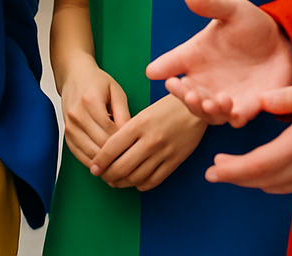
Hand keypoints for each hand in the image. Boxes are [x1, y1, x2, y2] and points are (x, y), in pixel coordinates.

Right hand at [59, 58, 130, 167]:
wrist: (74, 76)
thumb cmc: (97, 82)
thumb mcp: (116, 91)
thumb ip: (124, 114)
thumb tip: (130, 138)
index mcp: (90, 101)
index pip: (110, 132)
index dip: (125, 144)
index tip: (137, 151)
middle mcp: (77, 115)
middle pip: (100, 145)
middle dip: (117, 156)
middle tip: (132, 162)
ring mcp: (69, 126)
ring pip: (90, 154)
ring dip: (105, 164)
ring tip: (121, 167)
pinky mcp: (66, 135)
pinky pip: (80, 156)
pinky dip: (93, 163)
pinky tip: (105, 165)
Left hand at [89, 94, 206, 191]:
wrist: (197, 107)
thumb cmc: (167, 106)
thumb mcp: (144, 112)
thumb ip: (128, 130)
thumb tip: (109, 150)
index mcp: (139, 124)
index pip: (112, 147)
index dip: (100, 161)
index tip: (93, 167)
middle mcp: (149, 140)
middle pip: (121, 166)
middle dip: (108, 175)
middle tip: (103, 176)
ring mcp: (162, 153)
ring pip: (135, 177)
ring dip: (122, 183)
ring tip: (116, 181)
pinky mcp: (174, 162)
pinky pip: (153, 181)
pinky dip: (140, 185)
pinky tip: (135, 182)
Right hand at [145, 0, 291, 126]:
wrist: (282, 39)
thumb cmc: (250, 23)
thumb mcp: (232, 10)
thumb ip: (211, 5)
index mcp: (196, 56)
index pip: (172, 64)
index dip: (161, 69)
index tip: (154, 72)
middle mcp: (206, 80)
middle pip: (187, 96)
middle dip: (185, 98)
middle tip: (188, 92)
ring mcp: (226, 96)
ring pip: (209, 114)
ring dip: (207, 111)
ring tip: (212, 103)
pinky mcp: (247, 107)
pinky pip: (236, 119)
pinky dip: (233, 119)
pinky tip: (234, 113)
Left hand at [206, 72, 291, 191]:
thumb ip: (289, 96)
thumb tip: (261, 101)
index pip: (260, 165)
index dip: (234, 170)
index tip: (213, 168)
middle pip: (267, 180)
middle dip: (238, 177)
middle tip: (215, 170)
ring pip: (282, 185)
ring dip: (256, 180)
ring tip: (236, 170)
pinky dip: (276, 180)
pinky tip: (270, 169)